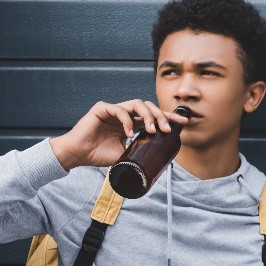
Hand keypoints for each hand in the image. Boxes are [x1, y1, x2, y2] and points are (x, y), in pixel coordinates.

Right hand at [48, 100, 189, 169]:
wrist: (78, 155)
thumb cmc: (99, 155)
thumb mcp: (126, 156)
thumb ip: (140, 153)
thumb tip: (161, 160)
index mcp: (132, 123)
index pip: (155, 117)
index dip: (171, 118)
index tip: (187, 123)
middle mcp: (125, 114)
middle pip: (150, 107)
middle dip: (162, 116)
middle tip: (168, 129)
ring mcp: (114, 110)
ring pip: (137, 104)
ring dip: (148, 116)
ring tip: (152, 130)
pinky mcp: (102, 108)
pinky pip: (118, 110)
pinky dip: (126, 121)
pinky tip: (129, 134)